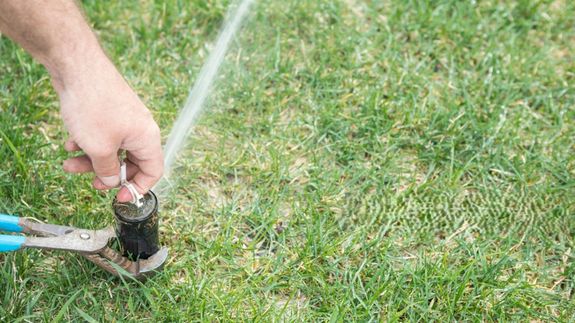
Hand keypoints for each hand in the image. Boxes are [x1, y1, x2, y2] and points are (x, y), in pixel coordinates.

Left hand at [57, 55, 162, 201]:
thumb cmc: (94, 107)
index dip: (137, 188)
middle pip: (130, 161)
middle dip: (107, 172)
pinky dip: (87, 141)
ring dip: (91, 159)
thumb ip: (107, 169)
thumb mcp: (99, 148)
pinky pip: (103, 135)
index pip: (153, 171)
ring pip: (112, 148)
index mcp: (147, 138)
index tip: (118, 196)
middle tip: (90, 182)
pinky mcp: (110, 111)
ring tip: (68, 162)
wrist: (78, 68)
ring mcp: (125, 119)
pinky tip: (70, 141)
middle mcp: (140, 129)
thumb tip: (111, 180)